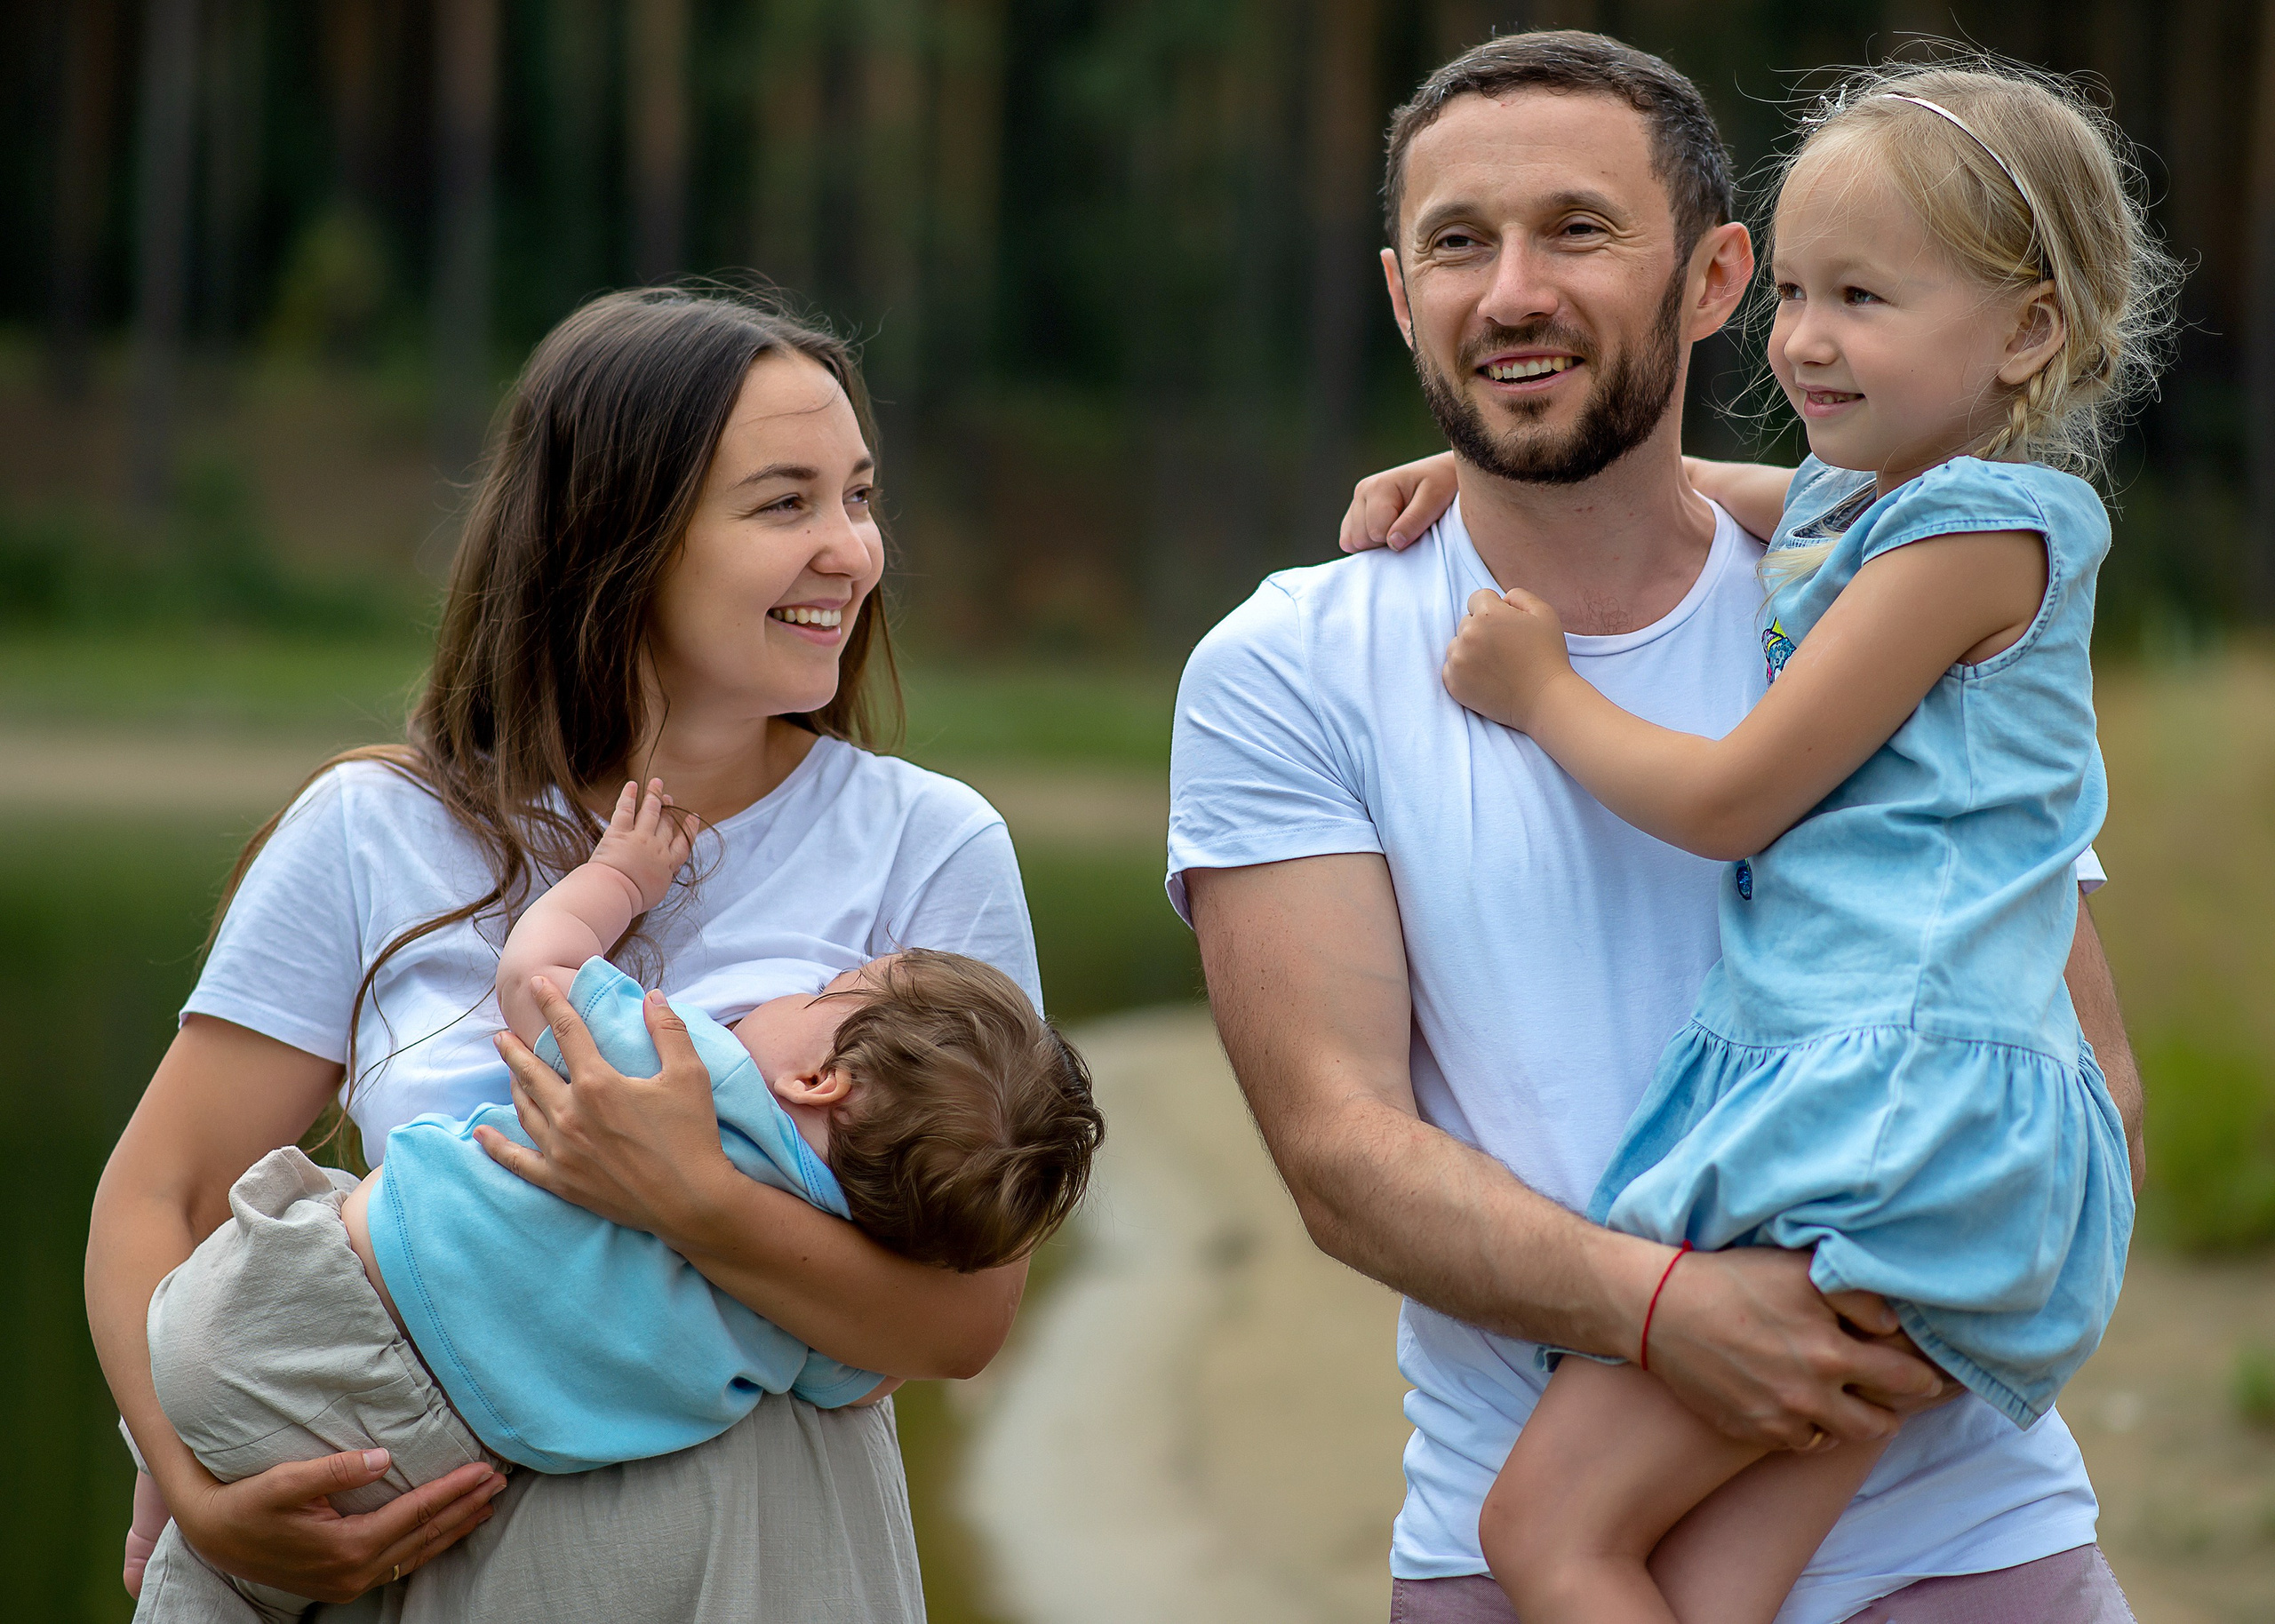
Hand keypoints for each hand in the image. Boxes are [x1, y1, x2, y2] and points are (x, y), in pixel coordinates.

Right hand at [168, 1450, 504, 1603]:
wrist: (214, 1537)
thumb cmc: (248, 1503)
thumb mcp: (285, 1481)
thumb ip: (335, 1470)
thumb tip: (384, 1457)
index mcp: (348, 1547)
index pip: (416, 1514)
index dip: (453, 1490)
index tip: (485, 1470)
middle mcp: (355, 1572)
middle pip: (426, 1536)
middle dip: (466, 1508)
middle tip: (501, 1482)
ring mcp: (350, 1582)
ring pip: (418, 1555)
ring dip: (455, 1527)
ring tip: (486, 1503)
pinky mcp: (344, 1582)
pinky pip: (401, 1564)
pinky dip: (430, 1544)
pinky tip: (447, 1530)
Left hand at [476, 976, 732, 1238]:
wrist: (692, 1201)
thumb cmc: (693, 1135)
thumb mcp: (690, 1074)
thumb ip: (668, 1029)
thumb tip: (653, 996)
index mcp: (598, 1083)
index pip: (567, 1031)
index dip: (551, 1004)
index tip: (536, 984)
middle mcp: (570, 1114)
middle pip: (532, 1071)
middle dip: (516, 1049)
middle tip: (502, 1034)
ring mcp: (561, 1150)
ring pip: (524, 1109)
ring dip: (512, 1085)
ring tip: (507, 1070)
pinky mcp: (560, 1181)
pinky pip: (517, 1160)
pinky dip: (496, 1146)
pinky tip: (482, 1133)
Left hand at [588, 780, 691, 911]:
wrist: (615, 894)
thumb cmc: (631, 900)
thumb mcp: (654, 894)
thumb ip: (659, 880)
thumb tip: (660, 877)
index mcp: (667, 864)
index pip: (683, 843)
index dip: (689, 828)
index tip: (693, 817)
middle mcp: (656, 847)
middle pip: (666, 824)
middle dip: (669, 809)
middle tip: (668, 797)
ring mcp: (639, 838)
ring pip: (650, 811)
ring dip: (654, 795)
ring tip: (657, 783)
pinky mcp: (619, 832)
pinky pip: (625, 809)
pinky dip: (629, 795)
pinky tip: (632, 784)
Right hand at [1340, 451, 1458, 552]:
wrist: (1442, 472)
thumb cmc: (1442, 484)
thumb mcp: (1434, 501)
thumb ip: (1413, 521)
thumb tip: (1393, 544)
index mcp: (1378, 487)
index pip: (1376, 532)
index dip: (1398, 539)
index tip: (1416, 527)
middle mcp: (1362, 491)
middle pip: (1360, 539)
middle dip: (1385, 542)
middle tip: (1408, 528)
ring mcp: (1357, 500)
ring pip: (1351, 541)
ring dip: (1375, 544)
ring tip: (1399, 528)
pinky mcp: (1356, 511)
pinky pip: (1349, 539)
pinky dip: (1367, 543)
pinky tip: (1387, 532)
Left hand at [1441, 587, 1573, 730]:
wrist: (1545, 699)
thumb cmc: (1548, 655)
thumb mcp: (1543, 613)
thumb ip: (1518, 596)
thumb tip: (1501, 599)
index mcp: (1487, 614)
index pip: (1477, 598)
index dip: (1495, 608)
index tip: (1508, 625)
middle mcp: (1467, 635)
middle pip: (1466, 622)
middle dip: (1483, 629)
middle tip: (1506, 648)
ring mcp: (1458, 661)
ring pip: (1457, 645)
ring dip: (1471, 649)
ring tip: (1496, 663)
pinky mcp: (1454, 684)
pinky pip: (1450, 668)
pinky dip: (1464, 671)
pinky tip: (1487, 676)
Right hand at [1643, 1249, 1951, 1450]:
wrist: (1659, 1310)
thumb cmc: (1732, 1280)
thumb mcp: (1799, 1269)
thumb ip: (1857, 1296)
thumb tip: (1895, 1325)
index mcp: (1831, 1353)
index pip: (1903, 1379)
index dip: (1923, 1377)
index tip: (1930, 1375)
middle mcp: (1811, 1396)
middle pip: (1877, 1422)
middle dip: (1893, 1410)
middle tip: (1895, 1398)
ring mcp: (1779, 1419)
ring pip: (1838, 1438)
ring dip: (1851, 1422)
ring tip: (1849, 1404)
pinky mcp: (1751, 1431)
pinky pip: (1798, 1442)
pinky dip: (1810, 1430)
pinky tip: (1805, 1408)